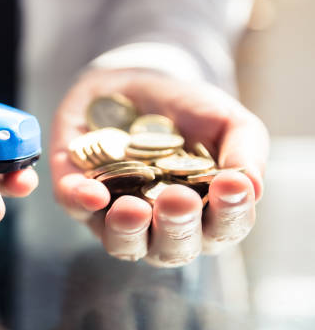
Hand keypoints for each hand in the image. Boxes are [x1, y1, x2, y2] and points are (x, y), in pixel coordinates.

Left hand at [50, 68, 267, 266]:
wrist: (134, 82)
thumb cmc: (188, 111)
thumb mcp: (225, 120)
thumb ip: (244, 150)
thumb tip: (252, 186)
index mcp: (204, 213)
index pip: (222, 229)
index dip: (229, 214)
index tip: (231, 186)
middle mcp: (160, 224)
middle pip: (171, 247)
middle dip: (176, 226)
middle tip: (178, 199)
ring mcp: (115, 214)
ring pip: (122, 243)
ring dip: (128, 230)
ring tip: (134, 208)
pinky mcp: (76, 192)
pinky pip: (75, 206)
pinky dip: (81, 202)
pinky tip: (92, 192)